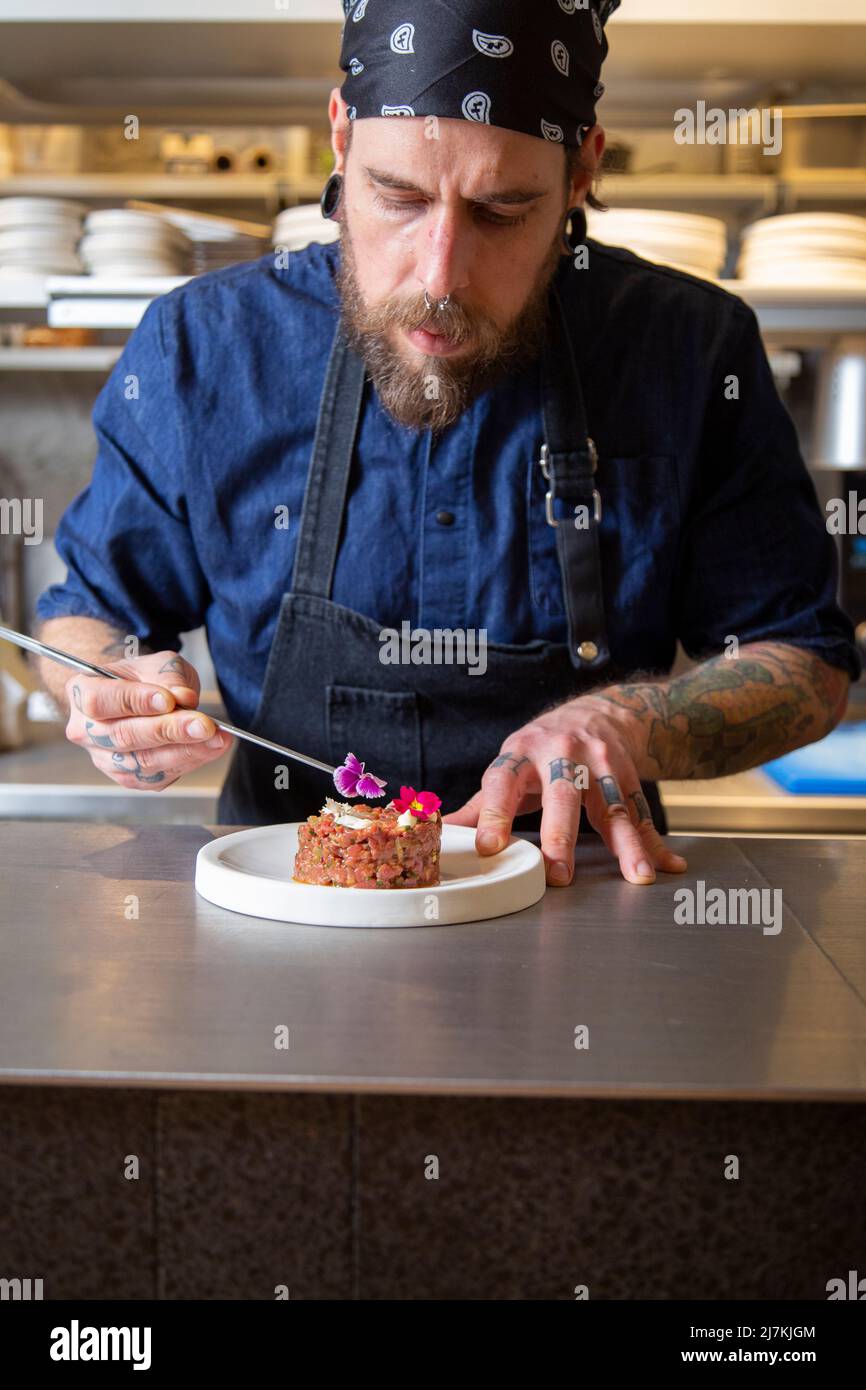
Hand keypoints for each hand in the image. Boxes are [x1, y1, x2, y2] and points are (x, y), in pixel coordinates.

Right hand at [64, 649, 230, 790]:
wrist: (143, 697)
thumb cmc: (145, 678)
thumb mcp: (158, 664)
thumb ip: (169, 677)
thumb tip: (184, 698)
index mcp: (82, 692)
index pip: (101, 701)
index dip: (135, 702)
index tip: (169, 699)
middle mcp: (86, 731)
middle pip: (124, 736)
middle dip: (169, 730)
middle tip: (205, 724)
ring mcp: (105, 759)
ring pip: (143, 761)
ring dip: (186, 750)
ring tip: (218, 737)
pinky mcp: (129, 778)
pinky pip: (159, 776)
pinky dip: (189, 762)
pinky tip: (211, 748)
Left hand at [444, 694, 687, 886]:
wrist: (599, 713)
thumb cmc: (543, 750)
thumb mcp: (509, 767)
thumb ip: (480, 804)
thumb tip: (441, 831)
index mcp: (521, 754)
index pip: (503, 783)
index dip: (493, 814)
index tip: (487, 845)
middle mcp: (562, 754)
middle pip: (562, 795)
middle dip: (560, 835)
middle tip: (558, 874)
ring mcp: (600, 763)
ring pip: (612, 804)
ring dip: (627, 843)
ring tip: (636, 875)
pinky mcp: (628, 776)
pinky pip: (642, 812)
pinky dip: (655, 842)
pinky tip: (666, 866)